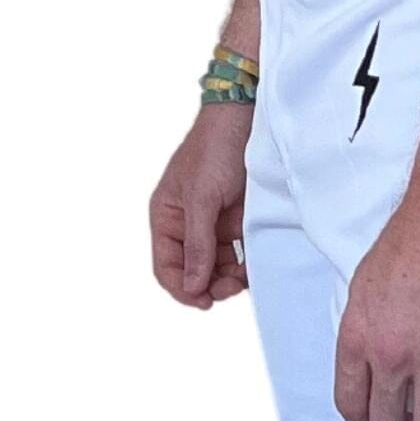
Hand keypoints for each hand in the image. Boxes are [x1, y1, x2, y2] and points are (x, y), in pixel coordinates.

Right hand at [149, 104, 253, 309]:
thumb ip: (197, 243)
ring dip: (230, 278)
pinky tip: (253, 267)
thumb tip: (193, 286)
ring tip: (244, 275)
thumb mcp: (202, 197)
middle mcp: (187, 225)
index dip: (182, 288)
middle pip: (194, 273)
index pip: (166, 266)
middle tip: (230, 288)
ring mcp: (213, 226)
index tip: (203, 302)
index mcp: (167, 217)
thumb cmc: (215, 148)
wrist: (247, 118)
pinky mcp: (238, 223)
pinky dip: (245, 266)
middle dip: (210, 285)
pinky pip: (238, 256)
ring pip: (218, 269)